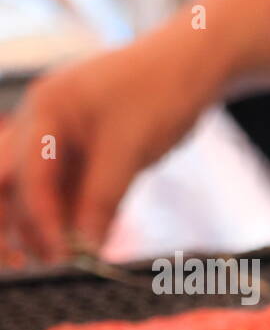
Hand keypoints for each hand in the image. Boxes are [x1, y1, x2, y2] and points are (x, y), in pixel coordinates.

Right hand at [0, 29, 221, 263]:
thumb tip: (86, 245)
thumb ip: (104, 196)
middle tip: (31, 262)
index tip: (59, 254)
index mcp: (45, 110)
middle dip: (17, 221)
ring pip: (37, 187)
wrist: (192, 67)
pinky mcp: (85, 151)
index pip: (27, 174)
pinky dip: (69, 215)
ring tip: (58, 259)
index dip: (39, 218)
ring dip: (42, 223)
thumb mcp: (130, 148)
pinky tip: (79, 243)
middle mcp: (43, 122)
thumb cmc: (159, 93)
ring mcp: (62, 136)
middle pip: (12, 179)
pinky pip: (67, 188)